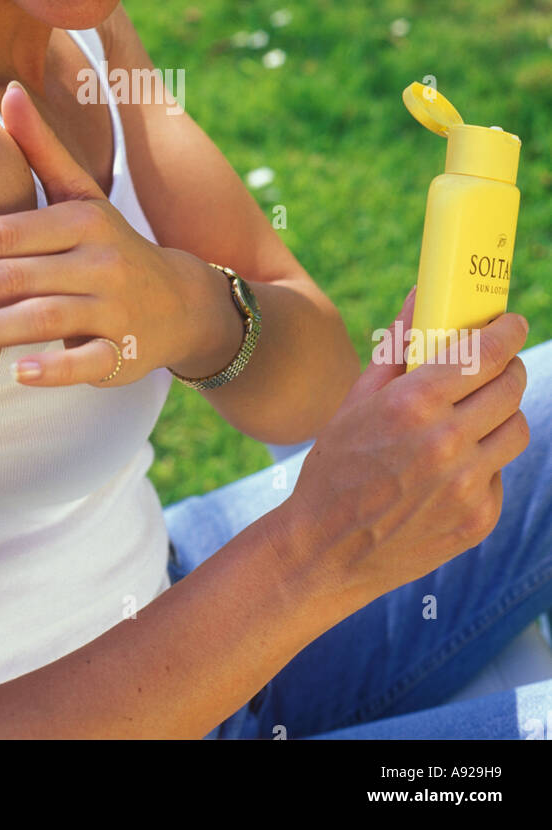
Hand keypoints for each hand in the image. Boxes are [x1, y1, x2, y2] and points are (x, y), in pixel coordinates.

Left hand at [0, 81, 192, 386]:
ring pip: (38, 319)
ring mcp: (113, 308)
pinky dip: (56, 366)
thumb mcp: (83, 195)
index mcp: (79, 219)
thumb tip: (9, 90)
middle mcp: (98, 260)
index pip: (1, 232)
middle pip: (10, 275)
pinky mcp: (124, 353)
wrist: (181, 302)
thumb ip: (42, 149)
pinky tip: (19, 373)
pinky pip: (88, 361)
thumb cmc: (111, 245)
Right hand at [283, 287, 529, 606]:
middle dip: (510, 367)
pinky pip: (499, 473)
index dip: (508, 332)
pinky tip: (454, 464)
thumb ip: (397, 343)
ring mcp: (467, 486)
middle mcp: (447, 443)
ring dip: (503, 413)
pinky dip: (485, 461)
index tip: (513, 322)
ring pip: (516, 430)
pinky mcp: (478, 519)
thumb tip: (422, 293)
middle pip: (510, 387)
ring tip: (478, 412)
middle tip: (499, 363)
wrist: (327, 550)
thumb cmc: (336, 465)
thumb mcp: (357, 398)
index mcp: (414, 404)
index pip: (487, 354)